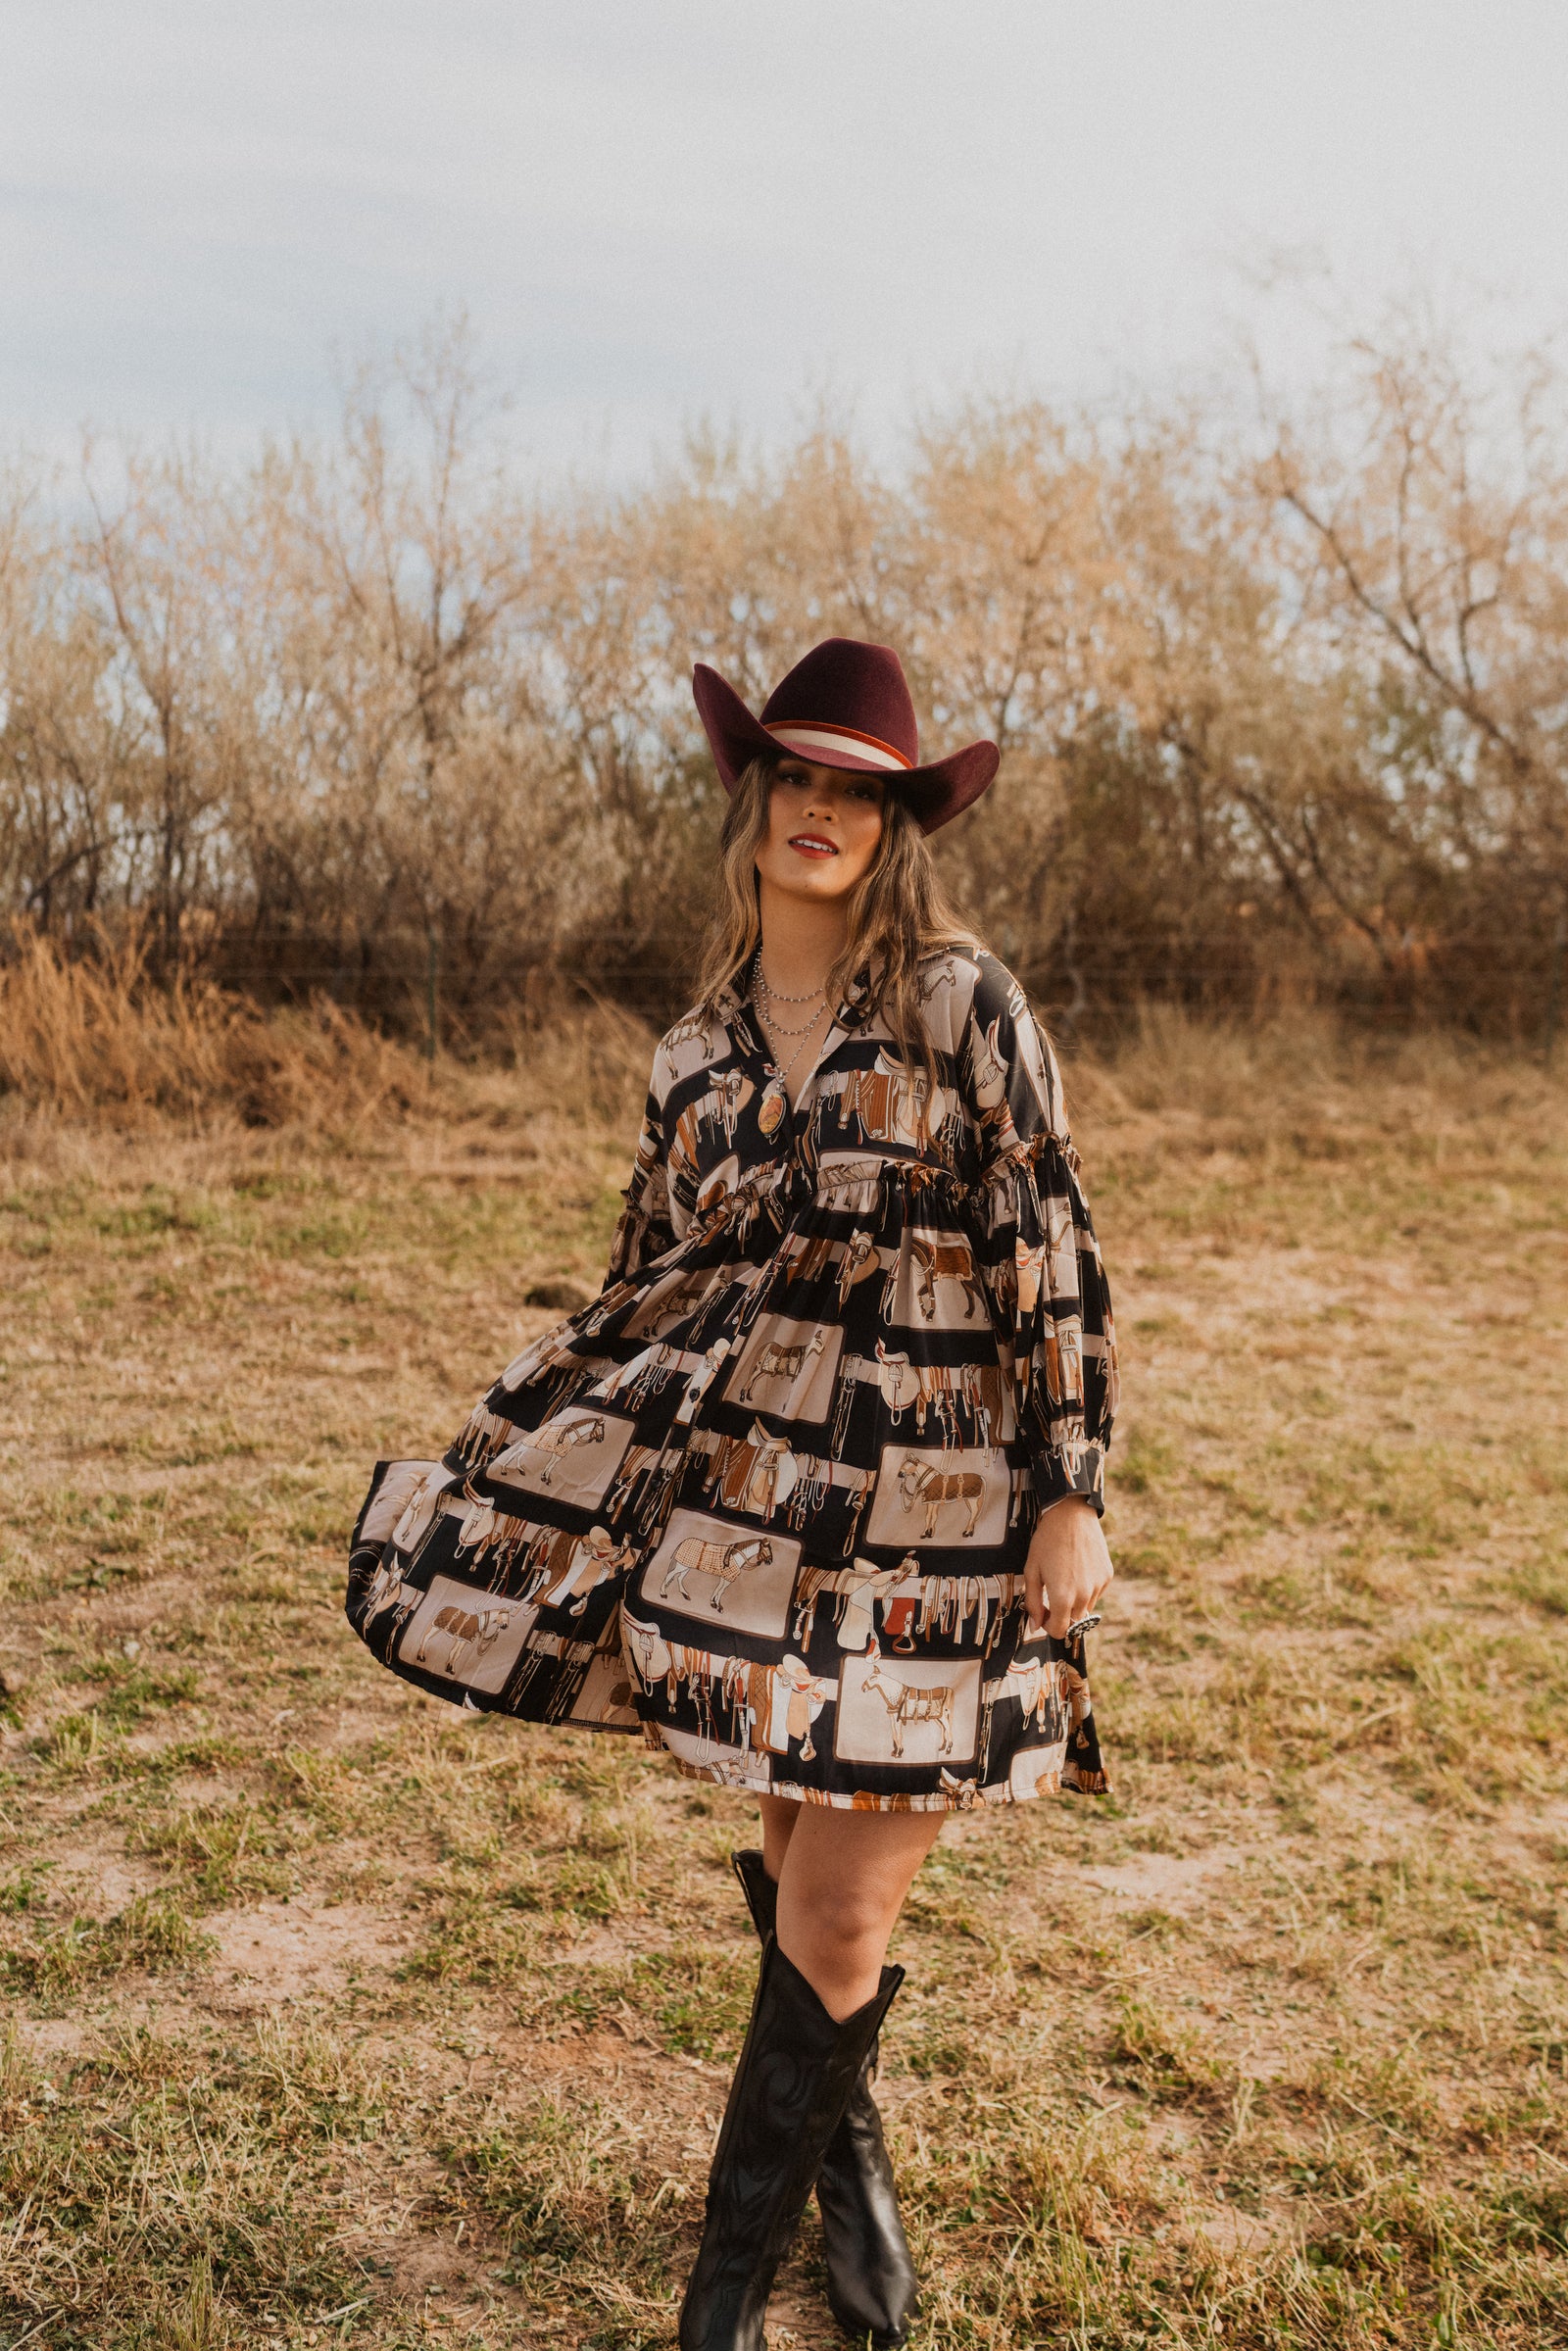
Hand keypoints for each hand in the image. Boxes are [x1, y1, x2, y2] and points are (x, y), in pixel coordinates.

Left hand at [1024, 1495, 1113, 1636]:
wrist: (1071, 1515)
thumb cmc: (1047, 1541)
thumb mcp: (1032, 1570)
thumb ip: (1032, 1602)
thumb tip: (1035, 1625)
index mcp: (1063, 1597)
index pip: (1059, 1631)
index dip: (1048, 1626)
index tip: (1043, 1614)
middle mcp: (1084, 1596)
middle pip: (1074, 1623)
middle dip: (1061, 1616)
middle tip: (1051, 1596)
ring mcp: (1098, 1586)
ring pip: (1086, 1609)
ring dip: (1074, 1603)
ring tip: (1065, 1579)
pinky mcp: (1107, 1576)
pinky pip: (1096, 1593)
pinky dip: (1086, 1590)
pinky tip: (1077, 1570)